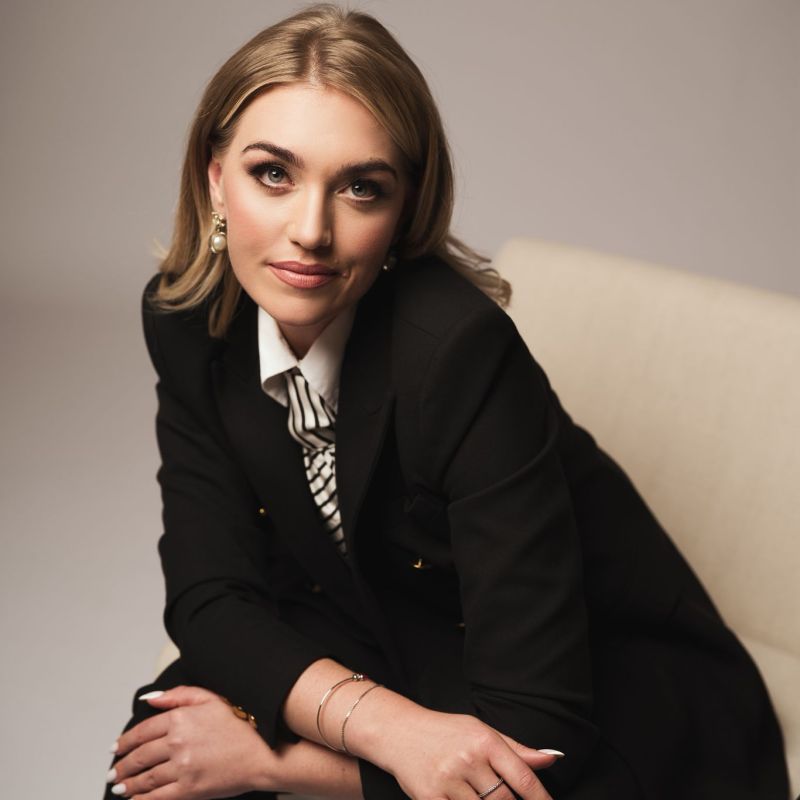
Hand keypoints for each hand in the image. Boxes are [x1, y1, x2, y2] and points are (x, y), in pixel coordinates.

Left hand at [109, 685, 273, 798]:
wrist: (262, 754)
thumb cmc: (240, 727)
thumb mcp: (211, 699)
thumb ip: (178, 695)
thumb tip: (150, 700)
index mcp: (181, 718)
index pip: (143, 731)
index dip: (125, 741)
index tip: (117, 748)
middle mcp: (178, 742)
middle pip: (140, 756)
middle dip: (122, 766)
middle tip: (113, 771)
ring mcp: (182, 767)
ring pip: (145, 778)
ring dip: (128, 784)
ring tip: (120, 786)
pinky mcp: (189, 789)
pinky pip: (157, 797)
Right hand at [347, 695, 558, 799]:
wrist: (399, 732)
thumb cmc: (446, 731)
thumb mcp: (481, 731)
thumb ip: (516, 749)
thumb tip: (551, 759)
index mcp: (484, 740)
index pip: (522, 778)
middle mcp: (467, 759)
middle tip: (503, 797)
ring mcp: (448, 780)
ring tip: (479, 795)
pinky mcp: (430, 798)